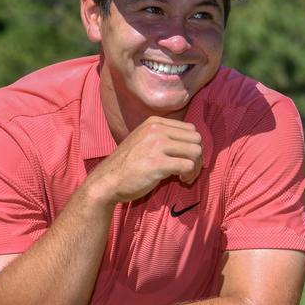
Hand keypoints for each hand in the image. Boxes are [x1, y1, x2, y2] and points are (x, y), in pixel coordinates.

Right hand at [85, 116, 202, 205]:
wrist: (107, 181)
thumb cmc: (127, 165)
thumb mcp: (143, 140)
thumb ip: (164, 137)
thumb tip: (194, 143)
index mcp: (154, 122)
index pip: (190, 129)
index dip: (193, 146)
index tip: (185, 159)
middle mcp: (156, 130)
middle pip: (196, 139)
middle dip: (198, 157)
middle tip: (189, 170)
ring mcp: (157, 145)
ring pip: (196, 151)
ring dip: (196, 167)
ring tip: (185, 176)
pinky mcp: (158, 164)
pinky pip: (188, 166)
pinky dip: (189, 175)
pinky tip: (181, 180)